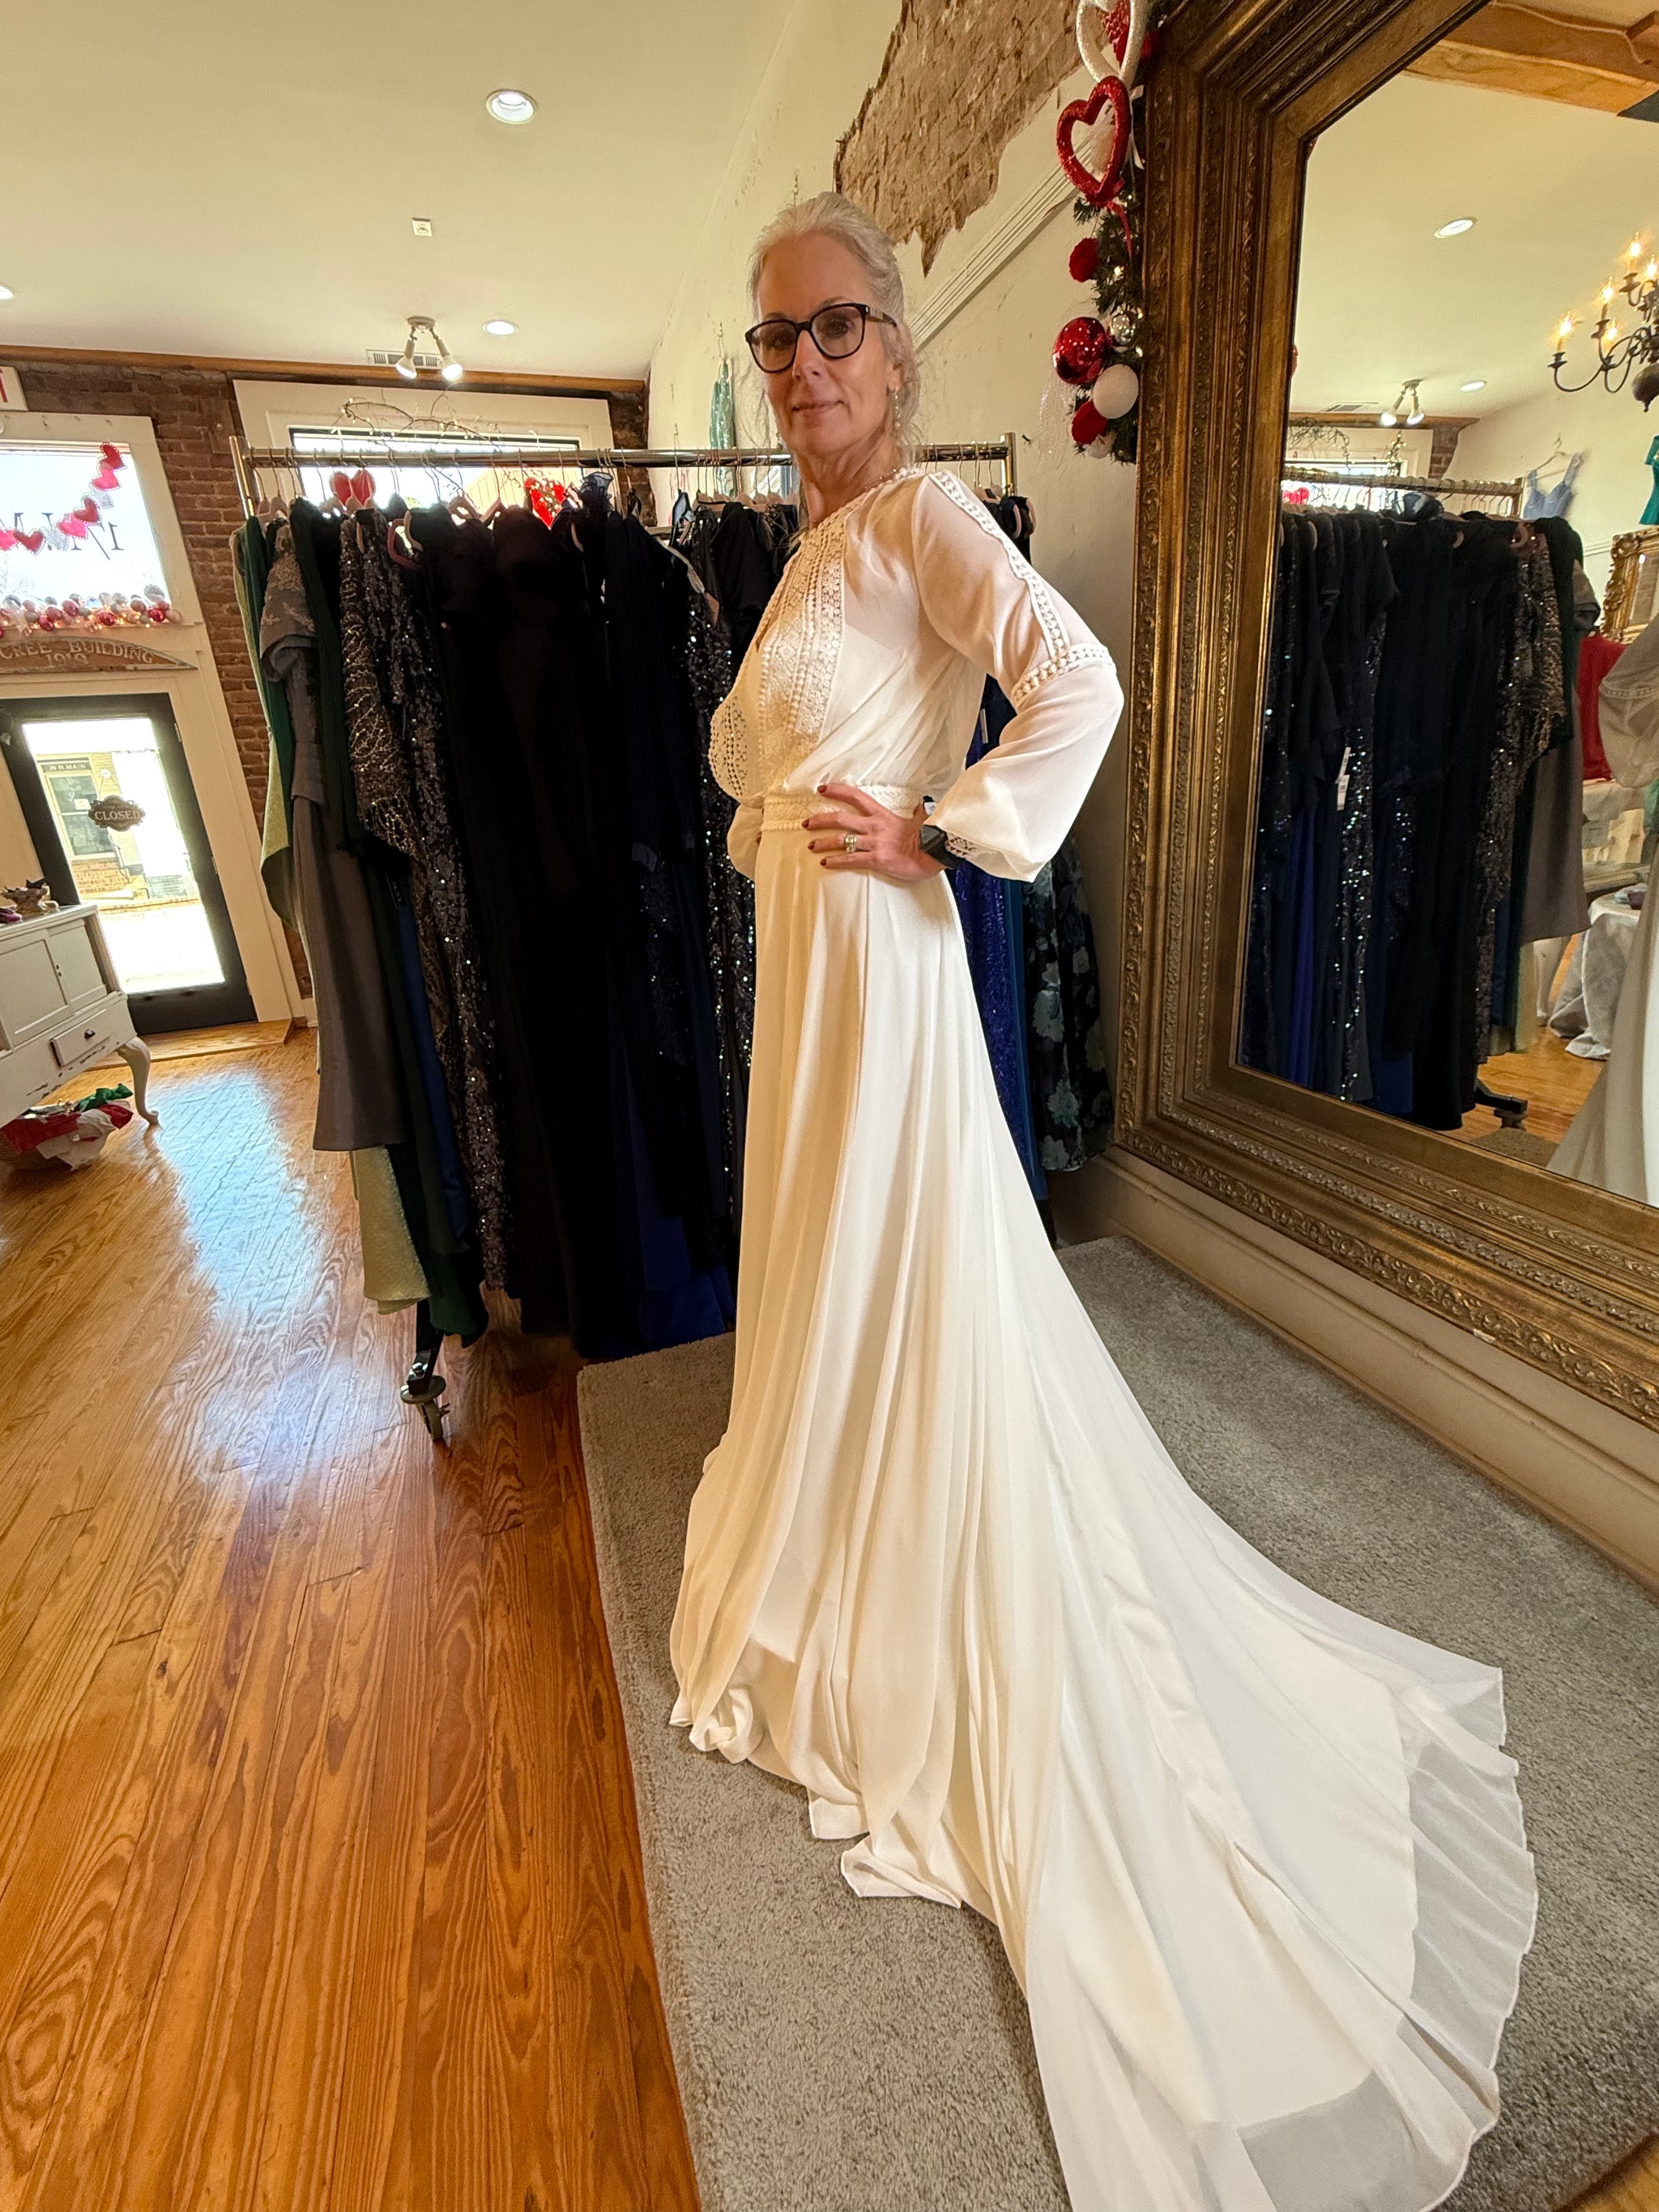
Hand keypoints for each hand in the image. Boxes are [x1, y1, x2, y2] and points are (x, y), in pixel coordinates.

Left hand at [802, 782, 943, 881]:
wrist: (934, 853)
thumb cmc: (928, 837)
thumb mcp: (920, 819)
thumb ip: (915, 812)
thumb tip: (920, 806)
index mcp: (882, 814)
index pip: (855, 797)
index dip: (837, 791)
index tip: (822, 789)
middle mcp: (874, 826)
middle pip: (840, 818)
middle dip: (820, 820)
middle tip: (807, 823)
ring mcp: (874, 843)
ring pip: (841, 840)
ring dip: (823, 842)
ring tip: (811, 845)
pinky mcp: (875, 860)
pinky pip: (850, 860)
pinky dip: (836, 861)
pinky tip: (825, 863)